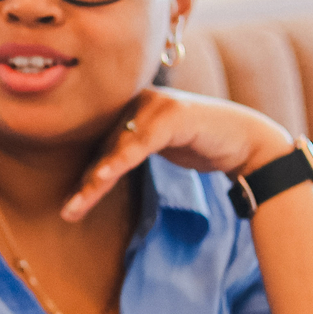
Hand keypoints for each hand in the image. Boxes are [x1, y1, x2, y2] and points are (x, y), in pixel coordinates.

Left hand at [62, 89, 294, 221]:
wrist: (245, 141)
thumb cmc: (200, 144)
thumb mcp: (158, 148)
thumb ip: (129, 151)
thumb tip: (94, 173)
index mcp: (131, 106)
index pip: (101, 145)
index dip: (85, 176)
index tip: (70, 207)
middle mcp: (139, 100)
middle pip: (105, 147)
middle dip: (87, 183)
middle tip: (67, 213)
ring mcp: (155, 105)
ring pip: (118, 148)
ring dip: (98, 180)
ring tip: (78, 206)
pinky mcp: (172, 115)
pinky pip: (140, 143)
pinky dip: (121, 160)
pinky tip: (105, 176)